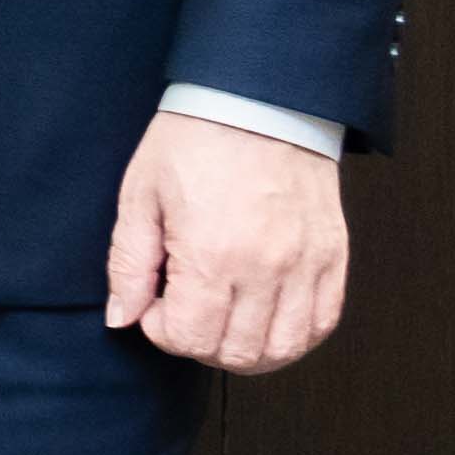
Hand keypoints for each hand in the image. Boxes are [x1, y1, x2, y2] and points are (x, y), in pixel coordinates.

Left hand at [108, 111, 348, 373]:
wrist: (259, 100)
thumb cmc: (196, 141)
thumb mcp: (140, 197)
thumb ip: (128, 265)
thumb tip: (122, 317)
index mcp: (213, 254)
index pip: (190, 338)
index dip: (162, 332)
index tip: (154, 306)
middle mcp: (267, 267)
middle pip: (237, 353)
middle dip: (200, 344)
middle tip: (185, 313)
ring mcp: (307, 264)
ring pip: (285, 348)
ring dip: (247, 350)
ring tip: (223, 321)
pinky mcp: (333, 256)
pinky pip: (322, 322)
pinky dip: (293, 335)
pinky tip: (265, 318)